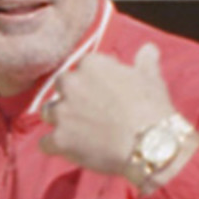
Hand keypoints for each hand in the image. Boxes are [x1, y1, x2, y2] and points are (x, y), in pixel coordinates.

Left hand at [39, 43, 189, 181]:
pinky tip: (71, 150)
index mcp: (91, 64)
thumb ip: (144, 61)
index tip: (106, 94)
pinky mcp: (59, 138)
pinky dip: (56, 146)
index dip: (93, 82)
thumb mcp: (151, 79)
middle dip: (71, 98)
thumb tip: (148, 48)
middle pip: (61, 87)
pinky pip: (45, 143)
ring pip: (48, 112)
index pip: (82, 68)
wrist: (151, 145)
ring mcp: (62, 112)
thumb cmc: (153, 110)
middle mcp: (71, 83)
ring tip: (80, 131)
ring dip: (60, 120)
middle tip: (91, 113)